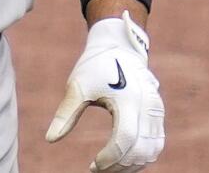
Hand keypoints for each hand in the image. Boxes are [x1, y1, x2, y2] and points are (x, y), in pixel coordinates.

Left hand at [46, 11, 165, 171]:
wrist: (119, 48)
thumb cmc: (95, 66)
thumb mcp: (77, 87)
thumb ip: (66, 114)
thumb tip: (50, 139)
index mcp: (128, 99)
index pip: (125, 139)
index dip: (111, 157)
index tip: (92, 165)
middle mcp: (148, 107)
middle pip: (140, 150)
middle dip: (120, 166)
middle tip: (98, 171)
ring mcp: (157, 111)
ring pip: (151, 150)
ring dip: (132, 165)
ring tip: (109, 168)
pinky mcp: (159, 114)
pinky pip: (156, 143)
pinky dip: (142, 156)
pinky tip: (122, 160)